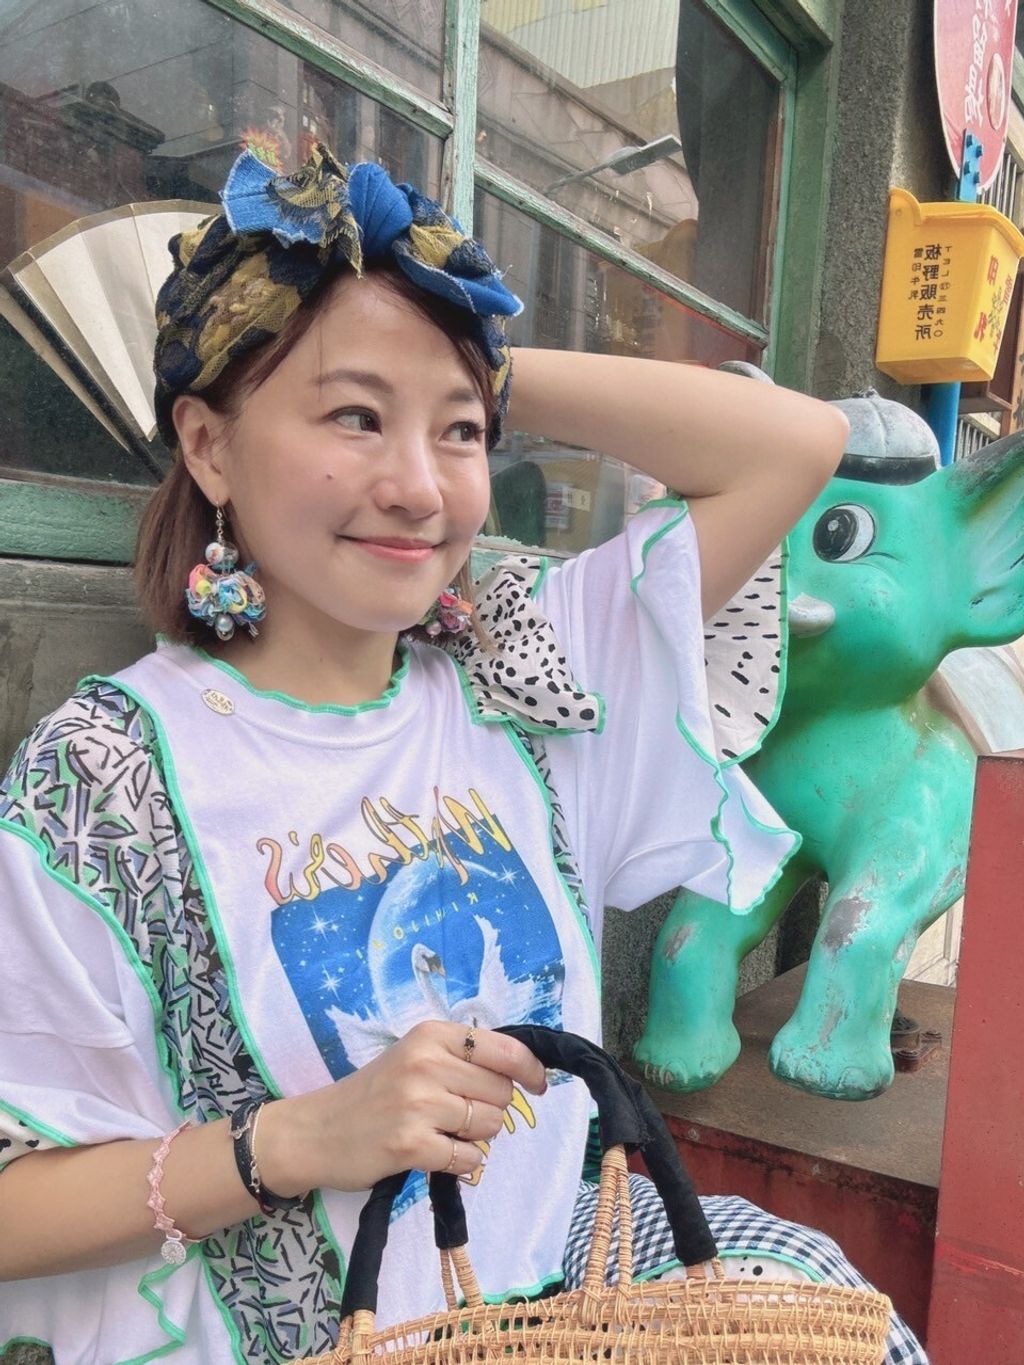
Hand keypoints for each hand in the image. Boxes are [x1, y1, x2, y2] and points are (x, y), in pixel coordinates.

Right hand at [257, 1021, 547, 1193]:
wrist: (317, 1132)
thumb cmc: (373, 1094)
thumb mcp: (414, 1056)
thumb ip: (461, 1058)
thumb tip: (522, 1071)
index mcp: (431, 1034)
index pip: (505, 1048)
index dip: (530, 1070)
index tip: (539, 1085)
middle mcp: (426, 1062)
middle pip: (501, 1091)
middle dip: (491, 1108)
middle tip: (458, 1114)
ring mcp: (418, 1104)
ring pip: (489, 1125)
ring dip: (475, 1136)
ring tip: (441, 1132)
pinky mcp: (410, 1145)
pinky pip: (468, 1158)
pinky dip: (461, 1163)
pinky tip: (434, 1154)